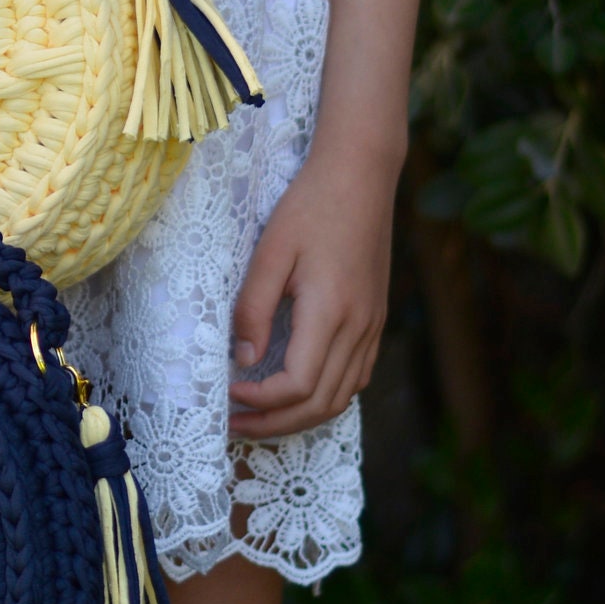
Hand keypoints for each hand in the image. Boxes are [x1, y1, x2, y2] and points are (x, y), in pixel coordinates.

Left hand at [229, 142, 398, 439]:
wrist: (361, 177)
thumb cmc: (310, 207)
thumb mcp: (270, 252)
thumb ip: (253, 308)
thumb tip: (242, 360)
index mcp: (331, 311)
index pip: (298, 384)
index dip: (260, 401)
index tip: (228, 393)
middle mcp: (360, 327)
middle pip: (322, 404)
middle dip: (276, 424)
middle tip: (236, 427)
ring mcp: (373, 326)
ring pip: (343, 397)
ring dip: (301, 416)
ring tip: (261, 417)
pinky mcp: (376, 319)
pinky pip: (356, 376)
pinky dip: (327, 396)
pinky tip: (298, 391)